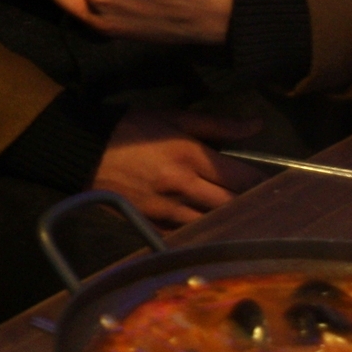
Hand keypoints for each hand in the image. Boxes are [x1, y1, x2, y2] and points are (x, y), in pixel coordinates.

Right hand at [93, 106, 266, 226]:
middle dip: (249, 203)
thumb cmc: (128, 127)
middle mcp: (182, 185)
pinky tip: (208, 228)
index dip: (262, 182)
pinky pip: (186, 233)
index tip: (270, 182)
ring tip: (238, 217)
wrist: (80, 149)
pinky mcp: (150, 222)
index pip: (242, 177)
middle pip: (232, 204)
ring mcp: (166, 208)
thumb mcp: (171, 117)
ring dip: (227, 219)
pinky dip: (200, 231)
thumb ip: (216, 124)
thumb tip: (257, 125)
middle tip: (260, 202)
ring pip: (212, 222)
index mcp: (191, 155)